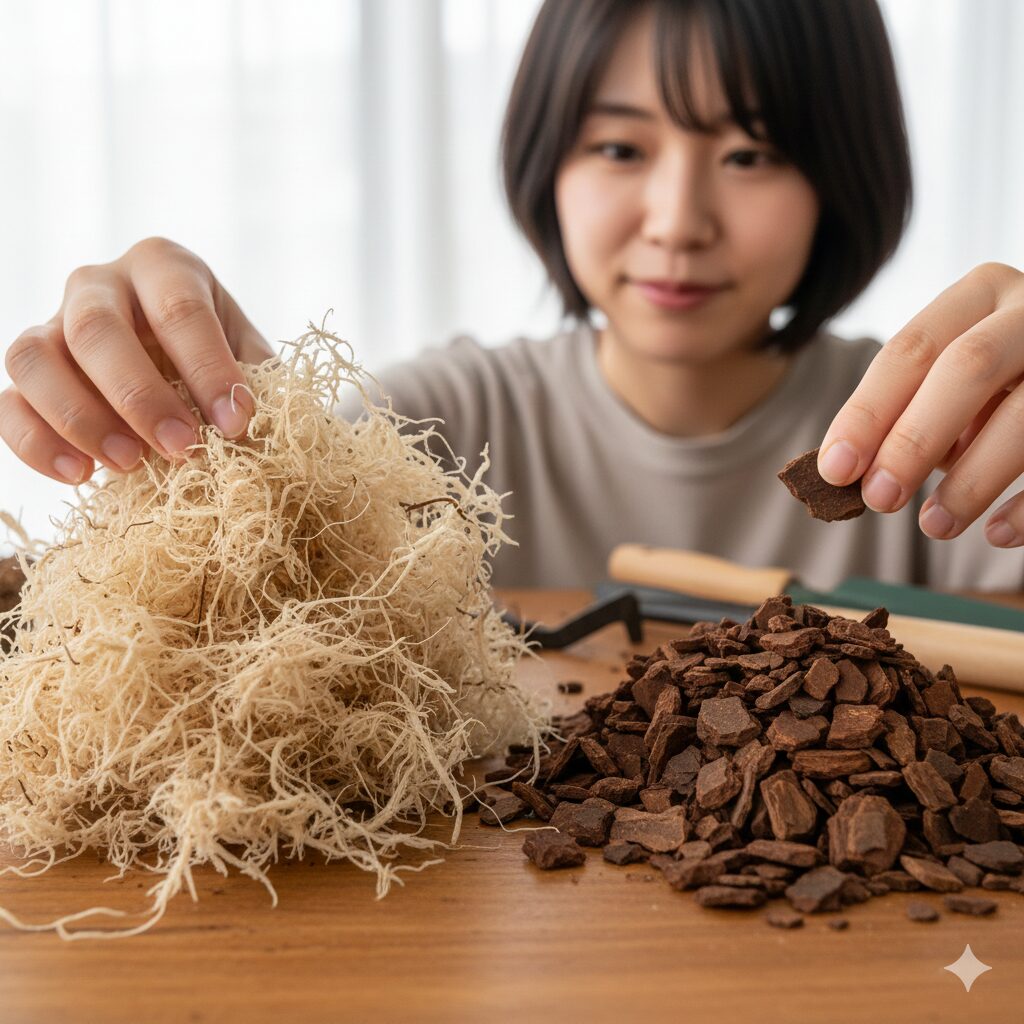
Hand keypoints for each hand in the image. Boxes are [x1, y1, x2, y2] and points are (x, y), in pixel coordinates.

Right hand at [0, 237, 273, 483]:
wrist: (182, 367)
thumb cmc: (222, 356)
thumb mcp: (251, 354)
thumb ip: (257, 381)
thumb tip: (251, 422)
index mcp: (163, 267)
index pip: (179, 310)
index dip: (207, 369)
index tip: (236, 423)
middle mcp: (99, 284)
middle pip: (96, 330)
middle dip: (140, 397)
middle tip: (182, 449)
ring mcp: (52, 325)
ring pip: (34, 358)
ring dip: (80, 418)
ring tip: (129, 464)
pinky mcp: (28, 375)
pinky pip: (8, 403)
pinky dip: (36, 444)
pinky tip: (81, 476)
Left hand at [817, 261, 1023, 546]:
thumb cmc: (992, 390)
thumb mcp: (949, 384)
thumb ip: (904, 415)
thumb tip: (851, 472)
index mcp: (979, 294)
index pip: (910, 350)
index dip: (867, 412)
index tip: (835, 469)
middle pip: (969, 367)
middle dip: (915, 439)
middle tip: (879, 499)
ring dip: (974, 479)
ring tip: (934, 526)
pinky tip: (998, 534)